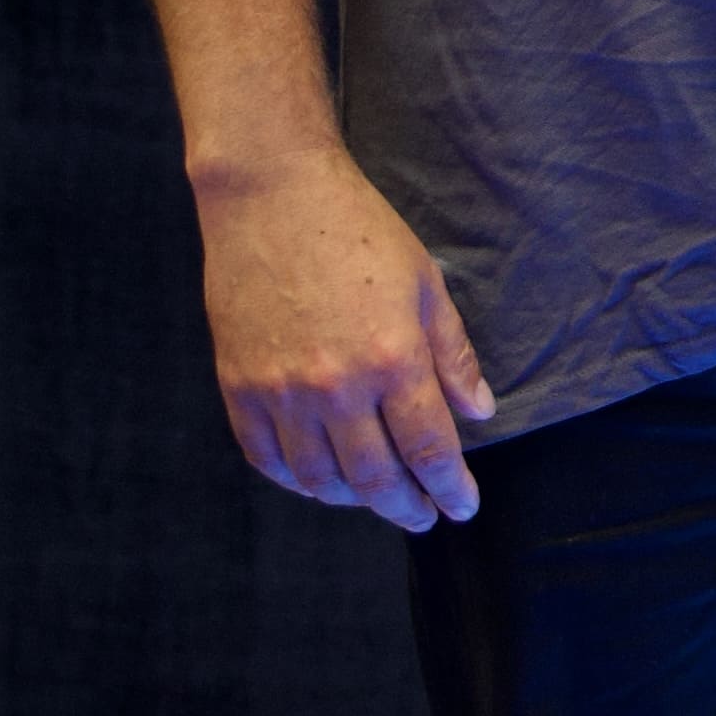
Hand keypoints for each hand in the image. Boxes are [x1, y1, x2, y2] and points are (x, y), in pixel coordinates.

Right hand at [196, 147, 492, 528]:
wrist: (271, 198)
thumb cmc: (359, 234)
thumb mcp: (425, 287)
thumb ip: (452, 357)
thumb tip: (478, 414)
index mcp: (392, 360)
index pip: (429, 450)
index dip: (451, 488)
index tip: (463, 508)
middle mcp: (334, 386)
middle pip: (375, 477)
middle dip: (406, 507)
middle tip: (423, 517)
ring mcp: (279, 391)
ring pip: (318, 478)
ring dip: (352, 499)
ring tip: (376, 499)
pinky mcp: (237, 386)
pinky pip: (266, 457)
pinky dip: (295, 480)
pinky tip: (317, 481)